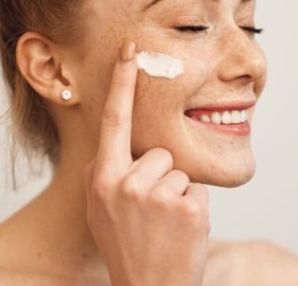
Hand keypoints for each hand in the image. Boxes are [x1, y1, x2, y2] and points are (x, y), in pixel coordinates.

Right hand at [83, 40, 209, 285]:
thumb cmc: (128, 247)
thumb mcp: (102, 209)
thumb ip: (109, 173)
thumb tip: (117, 144)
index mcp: (101, 178)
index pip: (113, 120)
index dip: (121, 82)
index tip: (130, 49)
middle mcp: (123, 182)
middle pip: (160, 152)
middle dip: (161, 177)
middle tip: (151, 215)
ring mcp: (155, 195)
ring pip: (180, 170)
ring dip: (178, 195)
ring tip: (163, 226)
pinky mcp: (185, 207)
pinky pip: (197, 190)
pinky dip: (194, 210)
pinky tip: (179, 232)